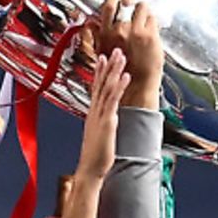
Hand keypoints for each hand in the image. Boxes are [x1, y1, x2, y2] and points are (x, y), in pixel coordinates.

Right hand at [74, 48, 127, 179]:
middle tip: (115, 49)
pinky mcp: (107, 121)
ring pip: (107, 87)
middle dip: (108, 66)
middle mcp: (95, 111)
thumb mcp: (97, 135)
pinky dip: (120, 86)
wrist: (90, 168)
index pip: (96, 88)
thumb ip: (100, 124)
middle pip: (101, 84)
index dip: (99, 72)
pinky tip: (126, 75)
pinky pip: (113, 100)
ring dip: (115, 70)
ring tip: (121, 55)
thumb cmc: (95, 156)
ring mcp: (100, 115)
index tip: (103, 58)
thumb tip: (104, 119)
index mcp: (93, 113)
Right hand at [90, 0, 161, 109]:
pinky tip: (152, 26)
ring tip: (145, 15)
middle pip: (125, 4)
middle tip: (131, 1)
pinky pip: (153, 18)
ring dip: (144, 9)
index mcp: (105, 35)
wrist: (135, 88)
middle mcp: (120, 31)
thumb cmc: (119, 75)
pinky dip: (153, 20)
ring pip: (142, 8)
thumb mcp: (101, 55)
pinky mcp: (150, 36)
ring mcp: (136, 32)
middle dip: (129, 0)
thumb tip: (91, 25)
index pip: (108, 7)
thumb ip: (96, 38)